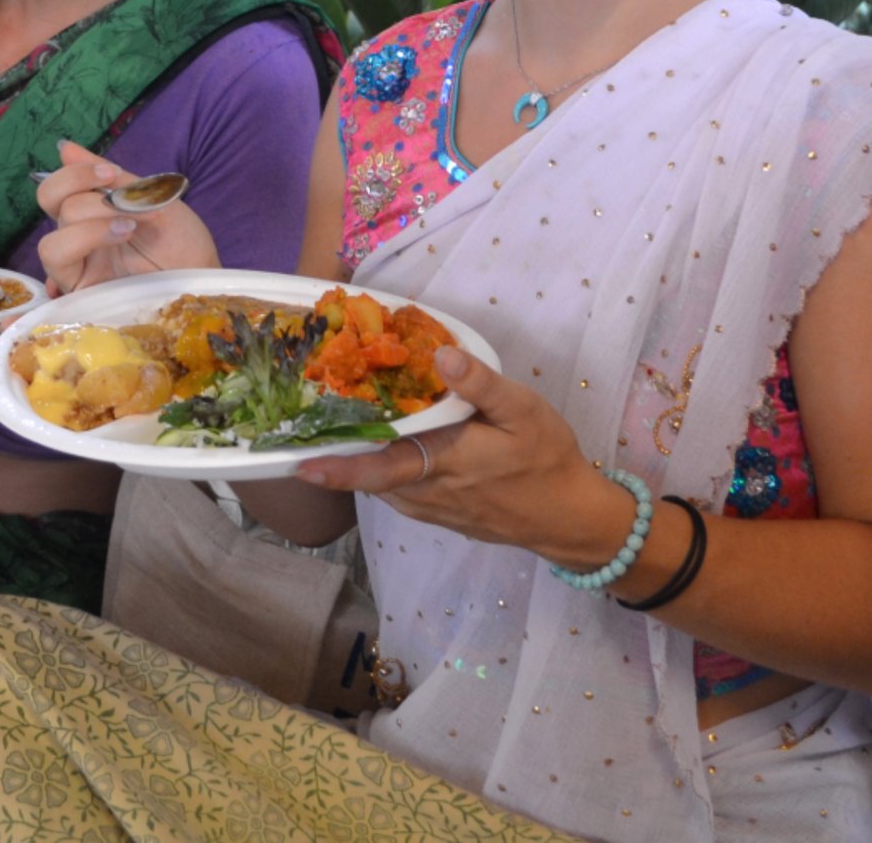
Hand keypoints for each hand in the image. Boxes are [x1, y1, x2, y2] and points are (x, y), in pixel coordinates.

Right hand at [34, 138, 218, 293]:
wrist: (201, 273)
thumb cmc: (180, 239)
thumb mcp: (149, 197)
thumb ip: (109, 178)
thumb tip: (65, 148)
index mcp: (89, 214)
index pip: (54, 191)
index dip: (74, 175)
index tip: (111, 173)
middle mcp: (78, 238)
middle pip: (51, 208)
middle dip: (92, 198)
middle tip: (129, 204)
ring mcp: (79, 267)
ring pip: (50, 242)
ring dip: (90, 225)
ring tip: (129, 228)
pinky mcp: (82, 292)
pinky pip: (59, 267)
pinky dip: (86, 242)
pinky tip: (120, 237)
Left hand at [295, 348, 627, 566]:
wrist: (570, 517)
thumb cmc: (547, 458)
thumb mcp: (523, 411)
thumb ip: (481, 384)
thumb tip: (442, 354)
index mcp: (447, 461)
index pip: (381, 467)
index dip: (339, 468)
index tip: (301, 463)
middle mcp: (430, 491)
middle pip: (371, 477)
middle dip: (336, 460)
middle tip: (302, 436)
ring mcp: (434, 510)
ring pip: (383, 487)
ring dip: (357, 467)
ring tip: (333, 436)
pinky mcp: (441, 517)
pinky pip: (400, 495)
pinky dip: (382, 475)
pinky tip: (382, 451)